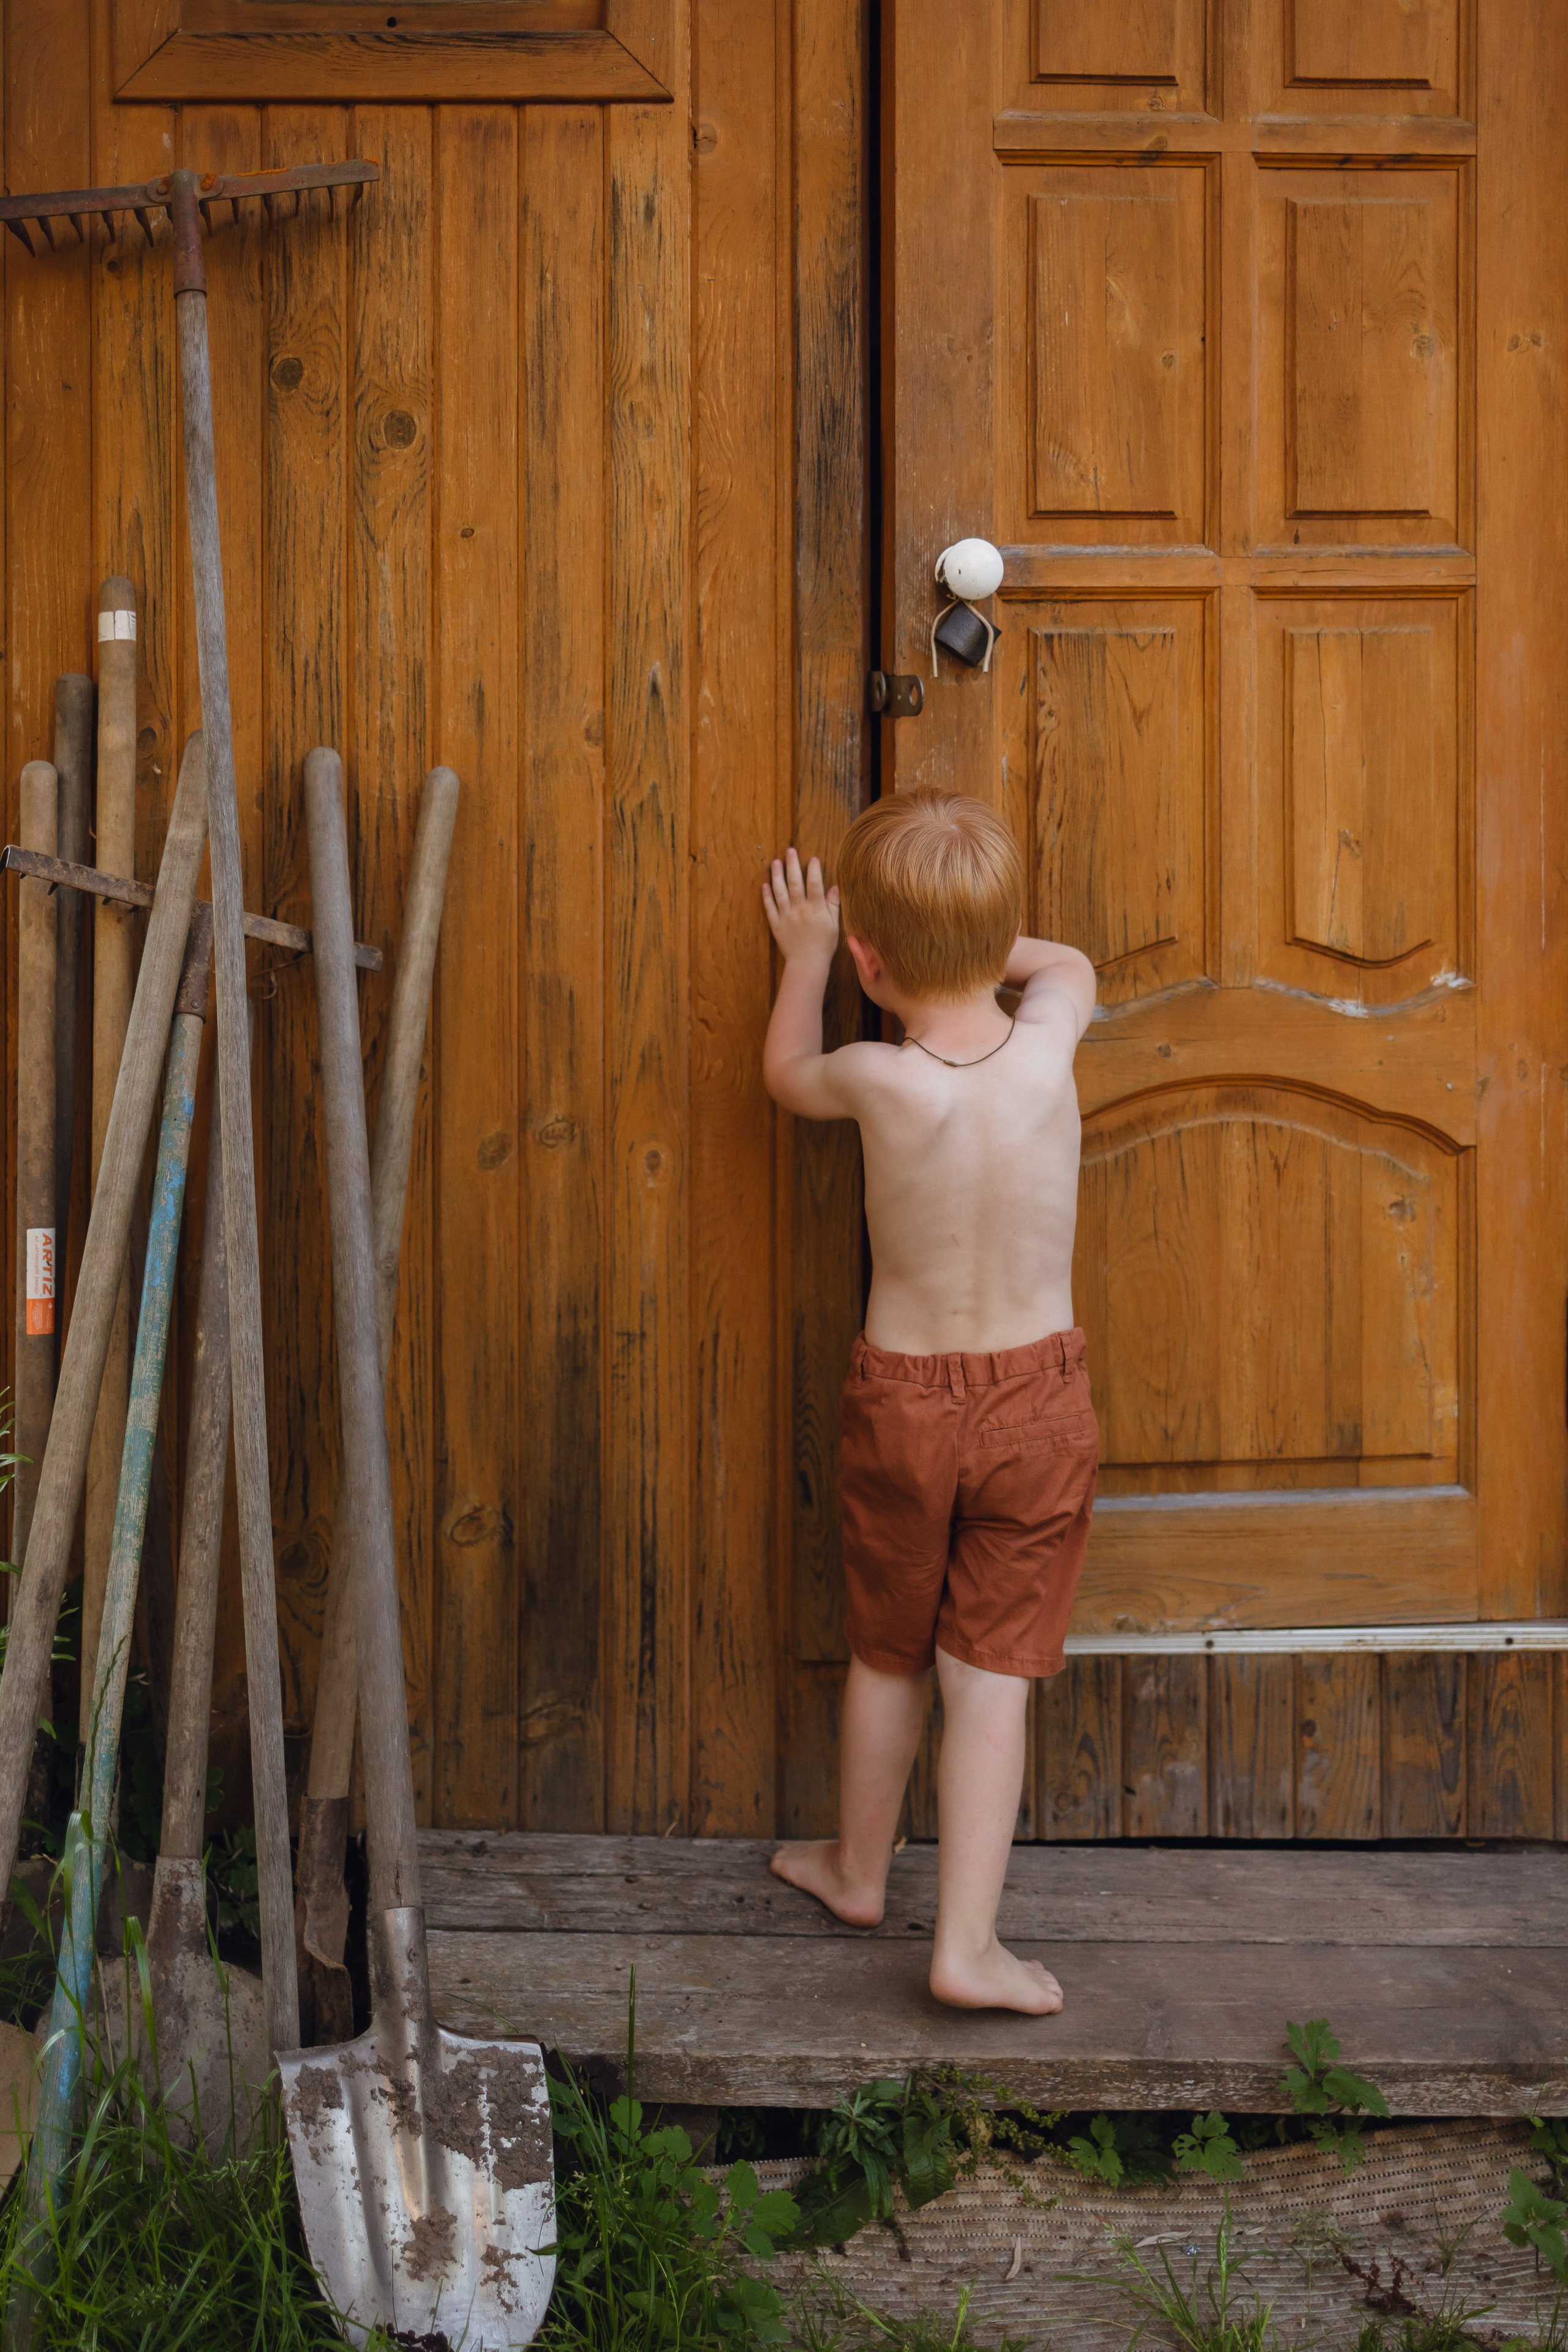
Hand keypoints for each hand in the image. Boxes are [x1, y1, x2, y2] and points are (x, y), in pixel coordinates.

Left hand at [763, 847, 839, 963]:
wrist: (807, 963)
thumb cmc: (824, 945)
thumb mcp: (834, 925)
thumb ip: (833, 905)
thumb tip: (834, 887)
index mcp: (816, 909)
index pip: (815, 884)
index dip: (813, 870)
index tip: (812, 858)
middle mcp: (799, 909)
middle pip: (795, 883)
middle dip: (792, 865)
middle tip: (789, 850)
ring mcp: (786, 916)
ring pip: (780, 892)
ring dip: (777, 876)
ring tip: (775, 862)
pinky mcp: (776, 924)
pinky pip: (770, 908)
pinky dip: (766, 896)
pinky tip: (765, 884)